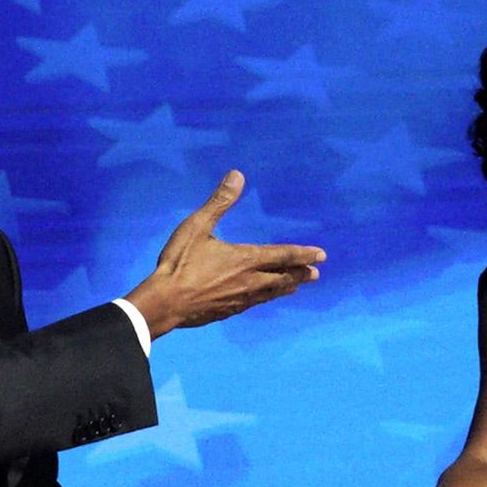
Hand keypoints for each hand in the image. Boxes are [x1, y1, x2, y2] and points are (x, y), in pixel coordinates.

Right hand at [124, 171, 326, 338]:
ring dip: (286, 287)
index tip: (321, 255)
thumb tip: (238, 175)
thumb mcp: (197, 226)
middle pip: (282, 277)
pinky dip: (266, 298)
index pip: (282, 255)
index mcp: (245, 259)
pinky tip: (263, 299)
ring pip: (271, 293)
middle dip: (300, 274)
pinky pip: (255, 303)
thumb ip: (219, 202)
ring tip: (296, 286)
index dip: (303, 254)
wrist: (165, 303)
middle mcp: (249, 281)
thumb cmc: (180, 262)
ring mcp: (240, 299)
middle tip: (316, 274)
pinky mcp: (228, 311)